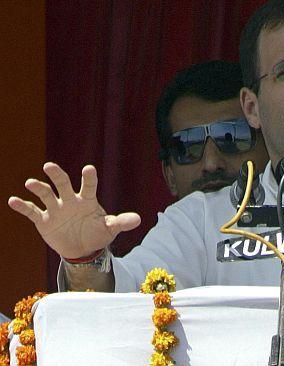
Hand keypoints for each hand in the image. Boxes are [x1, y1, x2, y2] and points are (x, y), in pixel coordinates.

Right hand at [8, 162, 140, 258]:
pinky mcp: (44, 220)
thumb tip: (138, 220)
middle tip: (49, 166)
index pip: (89, 186)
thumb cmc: (97, 233)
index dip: (89, 178)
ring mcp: (56, 209)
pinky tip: (12, 200)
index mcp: (87, 200)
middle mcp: (70, 201)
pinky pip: (32, 211)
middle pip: (63, 184)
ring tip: (31, 183)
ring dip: (38, 188)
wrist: (83, 249)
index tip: (89, 169)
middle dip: (57, 175)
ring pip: (46, 194)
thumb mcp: (110, 228)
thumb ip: (121, 222)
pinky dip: (22, 206)